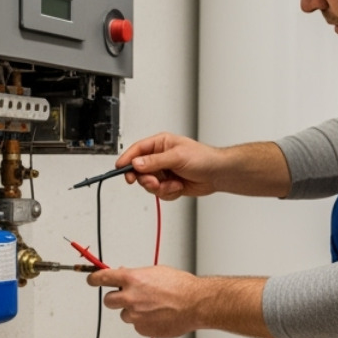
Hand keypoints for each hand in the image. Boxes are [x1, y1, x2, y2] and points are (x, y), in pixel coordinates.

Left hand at [87, 264, 201, 337]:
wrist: (195, 304)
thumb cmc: (180, 286)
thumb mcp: (156, 272)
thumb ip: (136, 275)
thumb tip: (123, 275)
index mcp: (132, 279)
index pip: (102, 278)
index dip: (94, 279)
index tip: (91, 280)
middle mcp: (130, 297)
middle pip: (108, 301)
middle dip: (115, 299)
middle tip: (127, 297)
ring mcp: (135, 315)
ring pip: (125, 314)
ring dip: (133, 311)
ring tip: (153, 307)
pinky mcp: (142, 328)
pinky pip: (137, 325)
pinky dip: (144, 321)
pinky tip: (158, 315)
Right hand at [115, 133, 229, 200]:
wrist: (217, 174)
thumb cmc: (203, 158)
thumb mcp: (177, 157)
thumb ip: (155, 161)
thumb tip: (137, 163)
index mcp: (160, 144)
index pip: (137, 150)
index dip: (127, 159)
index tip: (120, 169)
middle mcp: (160, 158)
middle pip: (139, 171)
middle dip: (147, 179)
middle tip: (154, 182)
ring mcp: (164, 172)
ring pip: (149, 184)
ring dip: (160, 188)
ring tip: (172, 184)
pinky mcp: (169, 184)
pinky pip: (159, 193)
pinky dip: (168, 193)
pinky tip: (178, 187)